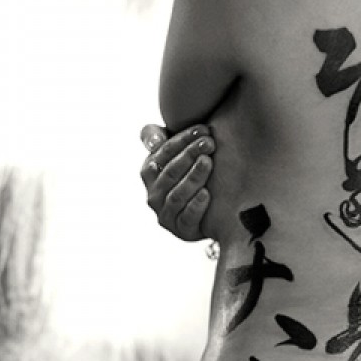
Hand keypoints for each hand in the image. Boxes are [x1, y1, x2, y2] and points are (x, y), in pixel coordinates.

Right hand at [139, 122, 215, 241]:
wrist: (210, 208)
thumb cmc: (191, 171)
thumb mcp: (173, 151)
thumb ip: (156, 136)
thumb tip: (154, 141)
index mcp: (149, 172)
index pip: (162, 152)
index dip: (182, 139)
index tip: (203, 129)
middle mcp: (153, 195)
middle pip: (170, 172)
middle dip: (190, 154)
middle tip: (209, 143)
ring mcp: (166, 215)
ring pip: (177, 195)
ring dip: (193, 177)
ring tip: (208, 162)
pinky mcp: (182, 231)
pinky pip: (187, 218)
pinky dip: (196, 206)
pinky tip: (207, 193)